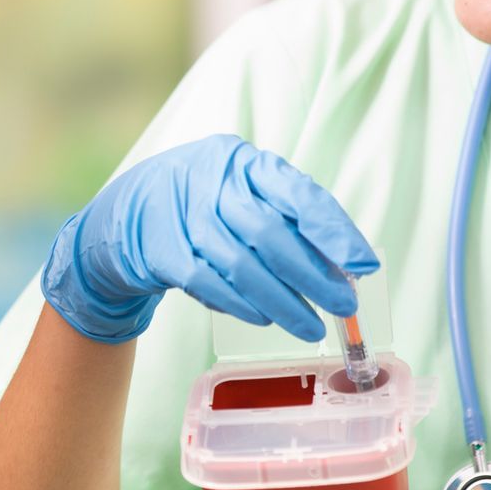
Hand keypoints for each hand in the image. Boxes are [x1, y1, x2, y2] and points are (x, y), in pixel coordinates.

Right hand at [41, 134, 377, 342]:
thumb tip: (341, 264)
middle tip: (344, 307)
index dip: (334, 232)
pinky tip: (266, 319)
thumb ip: (285, 219)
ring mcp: (184, 217)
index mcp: (243, 162)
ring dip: (283, 303)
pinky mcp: (162, 253)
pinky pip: (211, 286)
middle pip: (272, 234)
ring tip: (311, 327)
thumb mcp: (241, 192)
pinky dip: (243, 306)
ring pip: (243, 266)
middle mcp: (213, 182)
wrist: (127, 214)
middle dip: (314, 277)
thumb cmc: (202, 204)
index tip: (363, 266)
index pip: (298, 194)